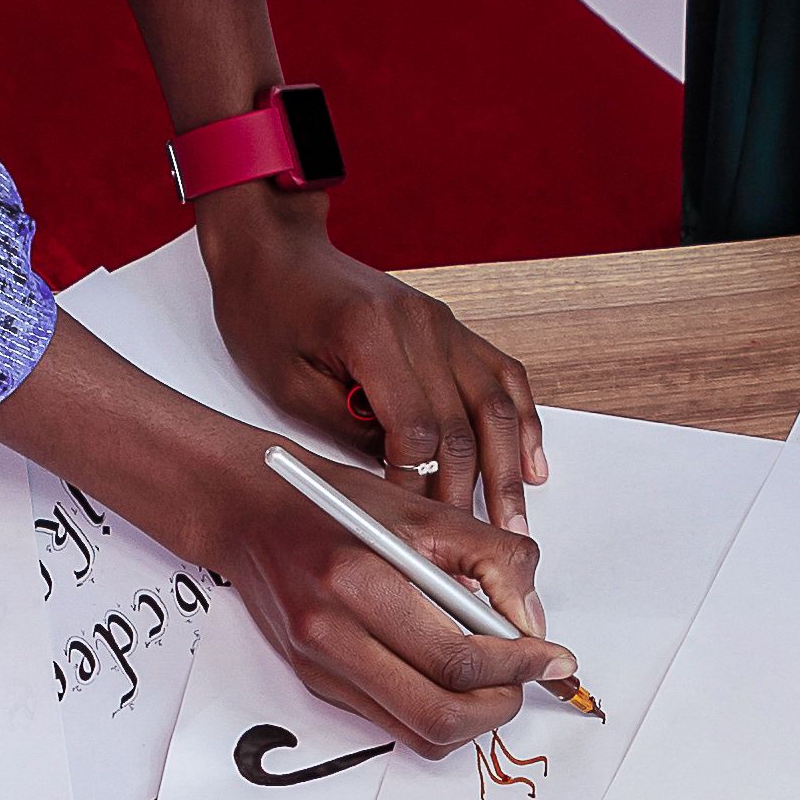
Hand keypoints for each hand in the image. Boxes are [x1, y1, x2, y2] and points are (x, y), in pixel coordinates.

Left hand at [196, 186, 549, 524]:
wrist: (277, 252)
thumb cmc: (268, 313)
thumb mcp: (286, 385)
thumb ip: (348, 430)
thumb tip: (403, 480)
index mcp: (371, 335)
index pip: (415, 432)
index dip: (418, 488)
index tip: (412, 528)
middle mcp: (420, 325)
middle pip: (464, 425)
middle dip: (471, 494)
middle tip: (477, 546)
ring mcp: (443, 323)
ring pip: (496, 405)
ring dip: (509, 469)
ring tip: (515, 521)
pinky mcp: (452, 326)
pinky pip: (503, 376)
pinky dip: (523, 423)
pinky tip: (531, 464)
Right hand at [196, 436, 566, 752]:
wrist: (250, 513)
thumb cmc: (337, 504)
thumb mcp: (425, 512)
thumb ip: (493, 559)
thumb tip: (531, 624)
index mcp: (361, 582)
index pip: (457, 657)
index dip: (519, 667)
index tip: (553, 659)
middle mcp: (332, 635)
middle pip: (439, 715)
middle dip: (500, 707)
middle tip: (526, 679)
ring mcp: (320, 668)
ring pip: (417, 733)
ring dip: (470, 718)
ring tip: (492, 680)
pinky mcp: (316, 683)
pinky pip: (390, 721)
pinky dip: (433, 708)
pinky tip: (447, 674)